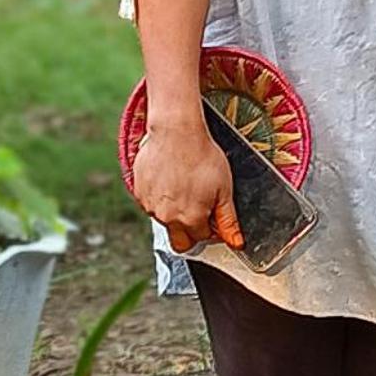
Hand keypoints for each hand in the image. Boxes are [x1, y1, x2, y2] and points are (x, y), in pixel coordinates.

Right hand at [130, 117, 241, 253]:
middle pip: (180, 241)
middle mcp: (167, 217)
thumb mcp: (224, 190)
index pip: (202, 238)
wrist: (176, 132)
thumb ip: (228, 220)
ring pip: (165, 220)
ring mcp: (150, 205)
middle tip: (200, 209)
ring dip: (175, 212)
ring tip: (186, 186)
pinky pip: (151, 204)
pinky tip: (172, 180)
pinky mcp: (139, 192)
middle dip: (191, 232)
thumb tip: (236, 243)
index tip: (215, 215)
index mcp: (190, 219)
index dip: (212, 228)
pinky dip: (161, 198)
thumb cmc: (202, 157)